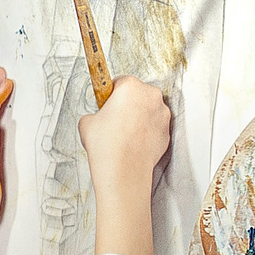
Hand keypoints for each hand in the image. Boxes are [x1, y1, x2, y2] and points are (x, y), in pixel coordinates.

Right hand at [79, 80, 172, 254]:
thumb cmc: (107, 145)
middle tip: (113, 120)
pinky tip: (132, 143)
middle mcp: (151, 97)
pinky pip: (154, 127)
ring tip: (122, 134)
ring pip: (148, 111)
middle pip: (138, 95)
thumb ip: (95, 113)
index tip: (107, 102)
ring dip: (138, 118)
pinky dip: (145, 133)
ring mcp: (162, 116)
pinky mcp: (167, 133)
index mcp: (131, 87)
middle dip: (127, 105)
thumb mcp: (87, 122)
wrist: (124, 172)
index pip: (121, 82)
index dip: (112, 94)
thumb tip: (98, 118)